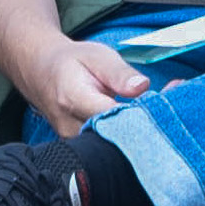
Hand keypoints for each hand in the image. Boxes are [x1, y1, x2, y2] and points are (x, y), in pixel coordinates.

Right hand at [15, 33, 147, 136]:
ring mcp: (73, 141)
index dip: (138, 114)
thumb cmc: (73, 63)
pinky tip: (136, 124)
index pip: (111, 117)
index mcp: (74, 98)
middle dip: (143, 126)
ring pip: (112, 145)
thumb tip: (142, 86)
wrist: (42, 73)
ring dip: (136, 133)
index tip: (159, 107)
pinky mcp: (79, 148)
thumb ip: (120, 73)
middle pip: (114, 136)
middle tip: (162, 108)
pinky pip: (107, 147)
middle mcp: (71, 126)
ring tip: (151, 114)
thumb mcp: (97, 56)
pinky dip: (125, 137)